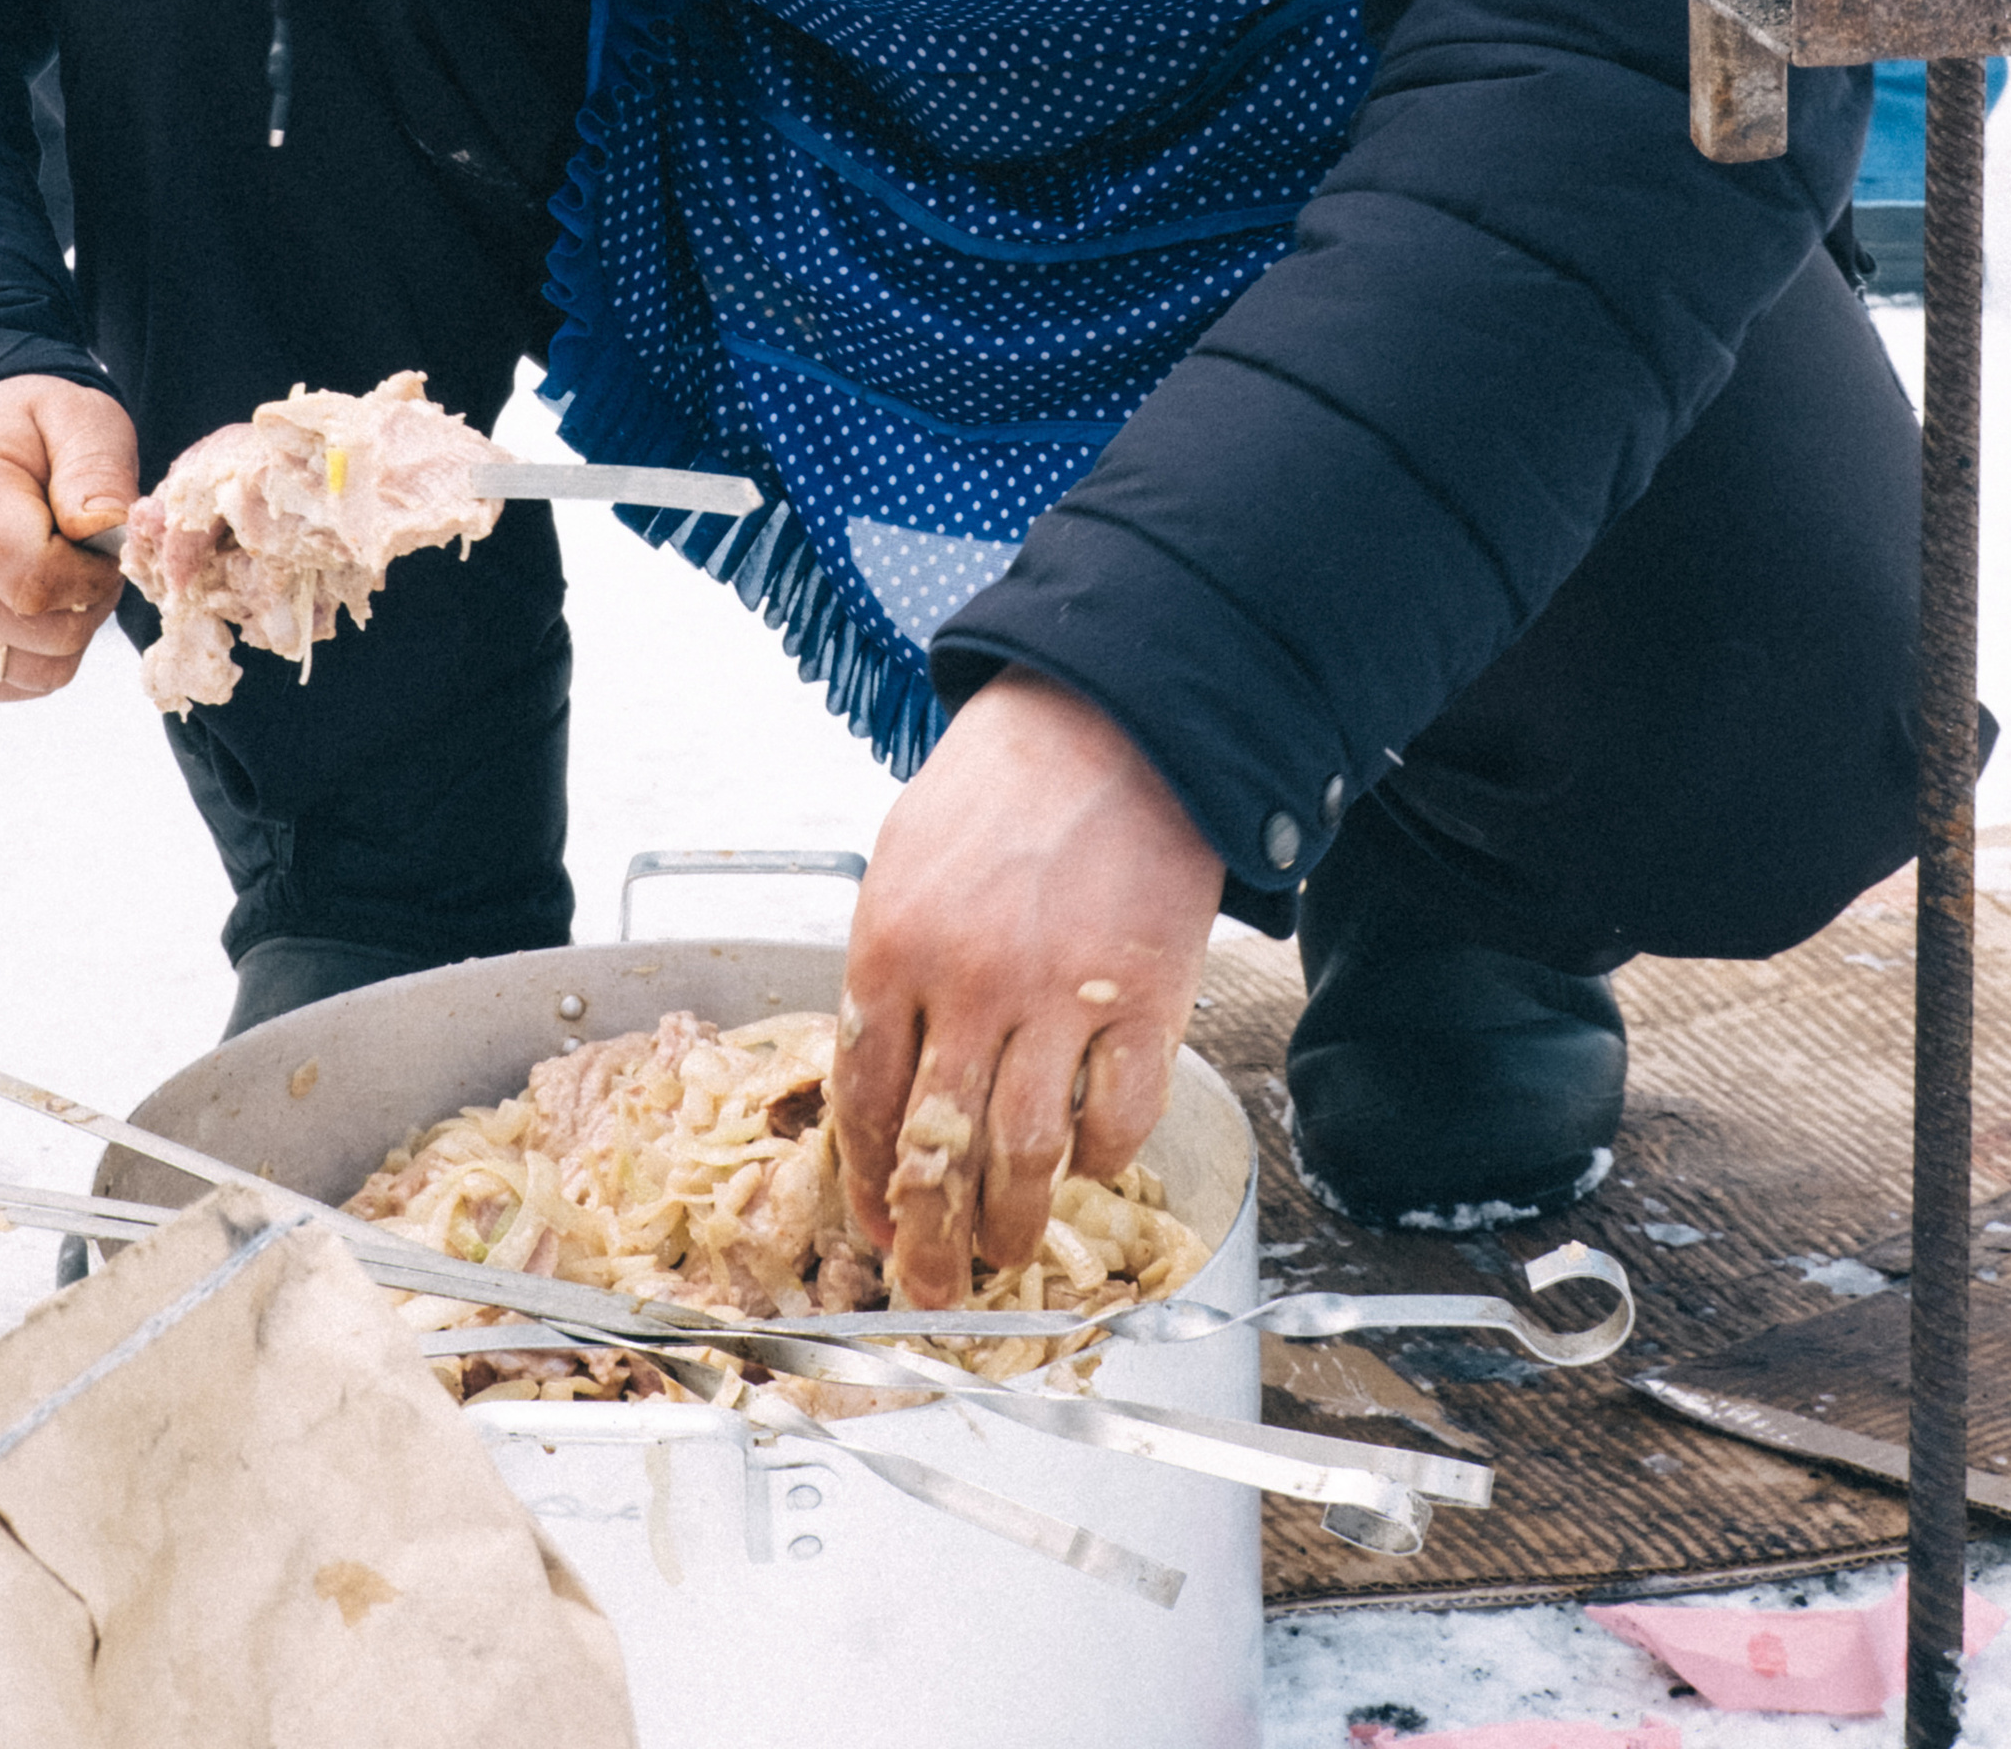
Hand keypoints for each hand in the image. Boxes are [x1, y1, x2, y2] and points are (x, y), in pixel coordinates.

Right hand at [0, 375, 138, 699]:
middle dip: (89, 602)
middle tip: (79, 556)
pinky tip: (17, 603)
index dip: (94, 574)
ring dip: (66, 633)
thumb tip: (103, 528)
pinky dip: (33, 655)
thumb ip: (98, 467)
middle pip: (45, 636)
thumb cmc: (28, 441)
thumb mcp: (76, 419)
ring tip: (49, 576)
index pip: (38, 582)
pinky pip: (7, 688)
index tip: (100, 542)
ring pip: (35, 674)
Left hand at [831, 672, 1224, 1305]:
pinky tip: (1087, 1164)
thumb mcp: (906, 862)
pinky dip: (1100, 1159)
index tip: (874, 1229)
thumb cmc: (999, 789)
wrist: (1112, 723)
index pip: (865, 1101)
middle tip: (932, 1287)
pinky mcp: (1145, 999)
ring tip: (1008, 1254)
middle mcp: (968, 982)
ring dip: (1015, 1223)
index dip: (869, 1184)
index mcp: (891, 946)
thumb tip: (880, 1086)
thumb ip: (892, 970)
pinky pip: (1119, 1119)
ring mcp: (1059, 995)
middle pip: (939, 1150)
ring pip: (1027, 1156)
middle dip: (931, 1239)